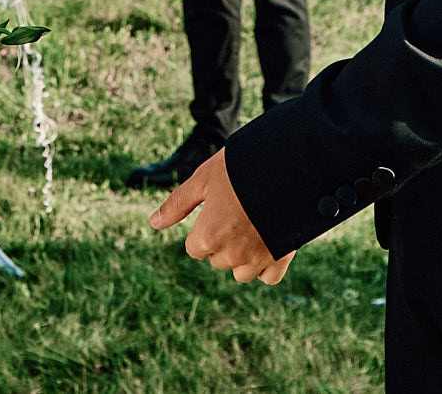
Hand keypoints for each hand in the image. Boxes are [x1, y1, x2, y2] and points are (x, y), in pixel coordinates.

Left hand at [151, 148, 294, 284]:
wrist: (288, 164)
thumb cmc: (241, 167)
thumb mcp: (203, 178)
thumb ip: (178, 204)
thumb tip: (153, 223)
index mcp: (208, 237)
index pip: (195, 247)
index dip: (204, 226)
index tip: (219, 207)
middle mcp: (231, 255)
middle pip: (217, 259)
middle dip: (223, 240)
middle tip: (238, 210)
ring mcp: (257, 259)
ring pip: (240, 272)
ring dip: (242, 256)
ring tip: (253, 225)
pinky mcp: (281, 259)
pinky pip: (267, 276)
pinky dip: (266, 265)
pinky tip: (268, 241)